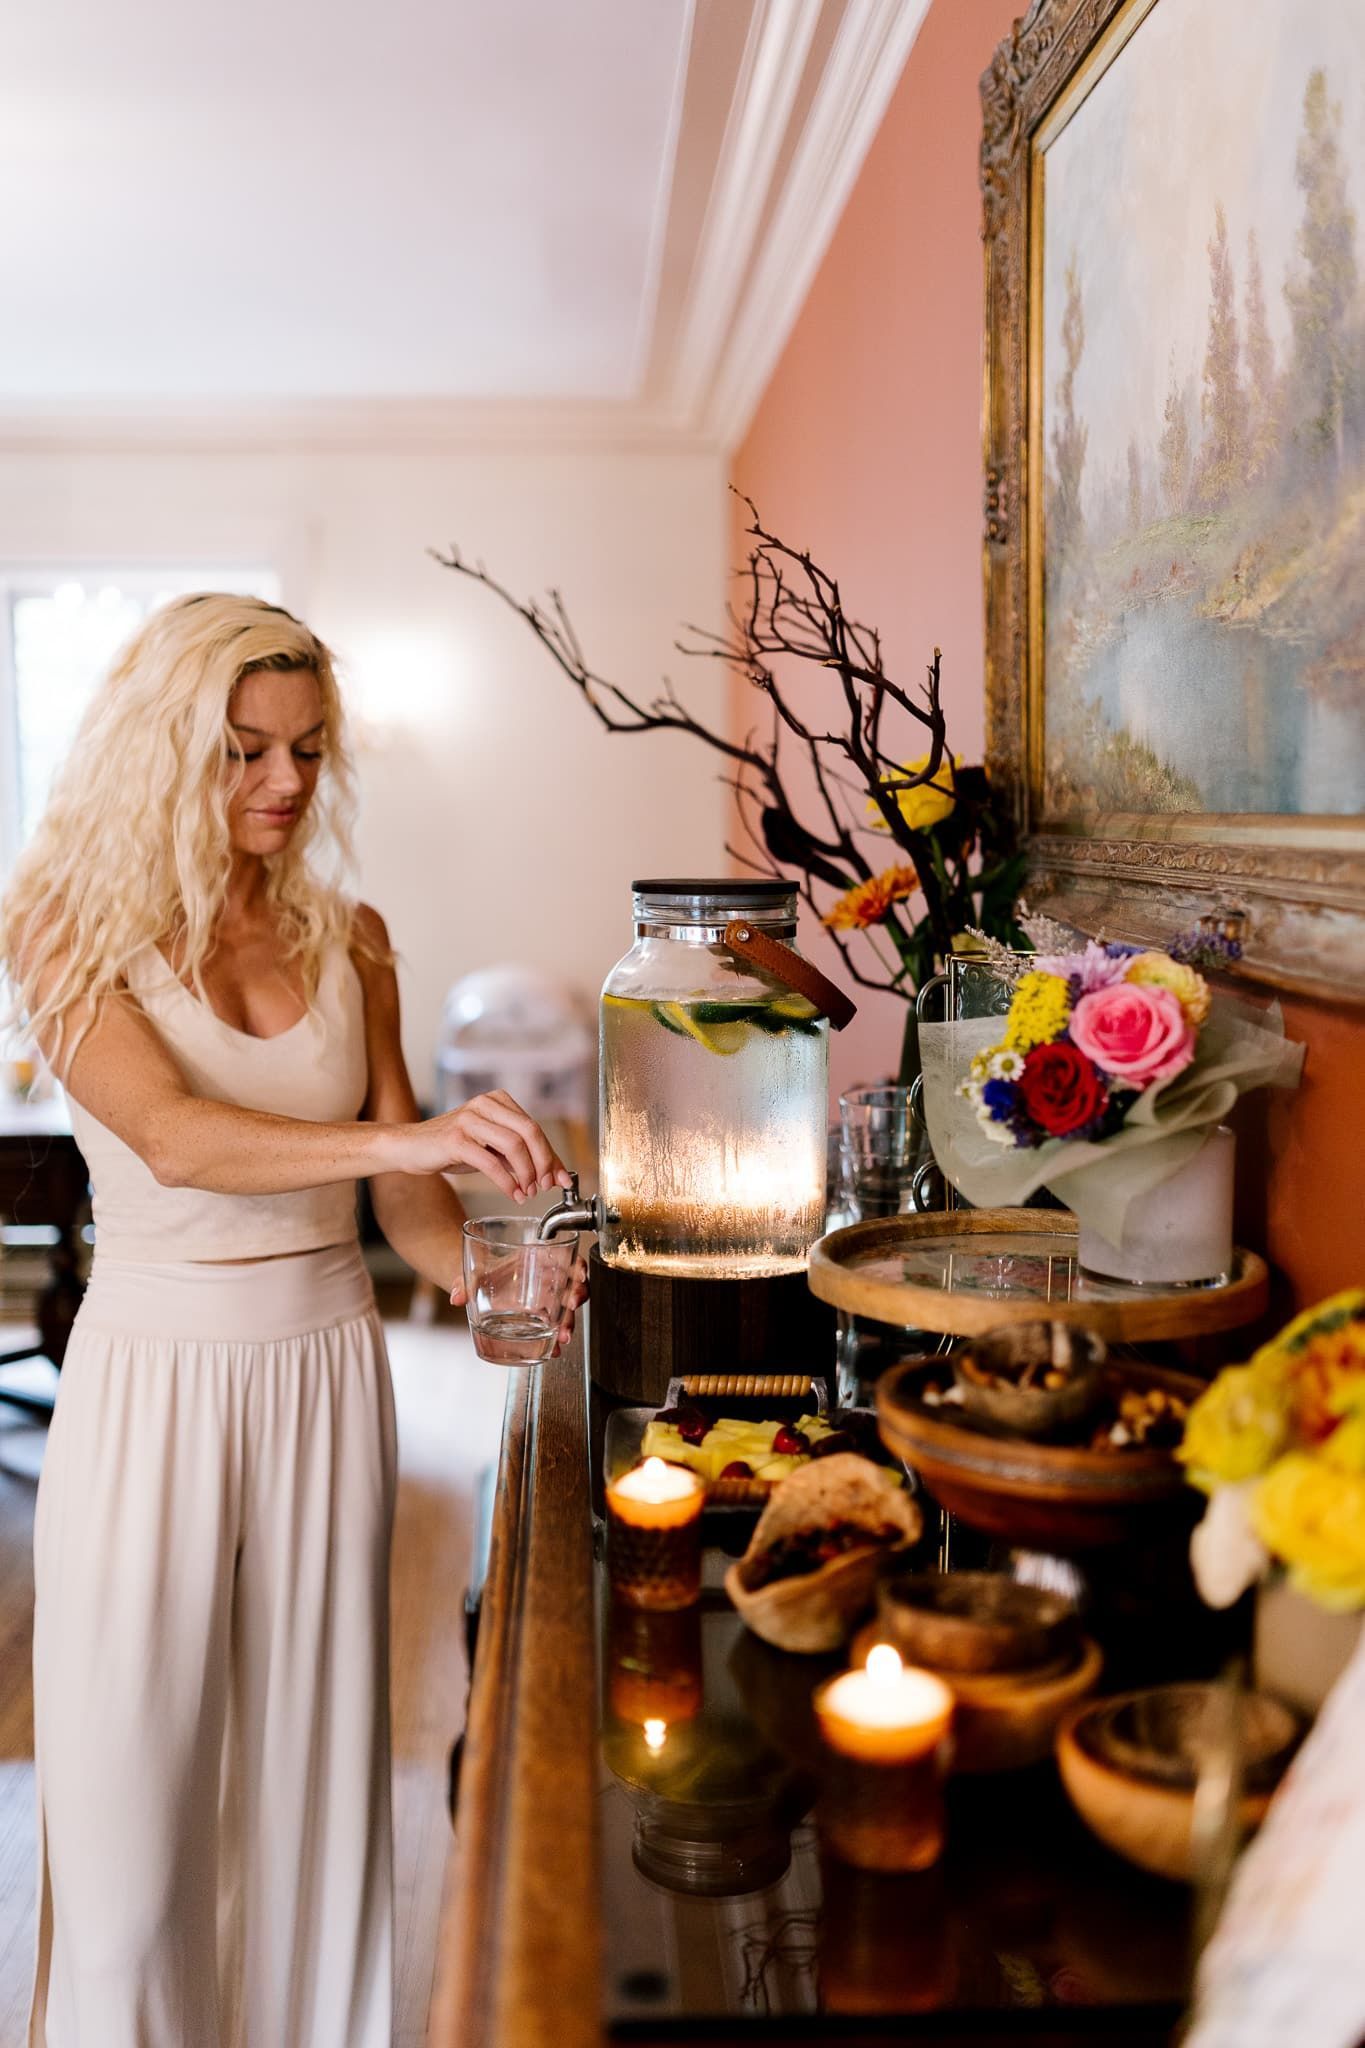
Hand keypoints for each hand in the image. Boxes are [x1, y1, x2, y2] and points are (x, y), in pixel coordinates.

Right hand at [397, 1091, 573, 1200]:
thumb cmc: (452, 1148)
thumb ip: (518, 1156)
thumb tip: (552, 1174)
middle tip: (546, 1186)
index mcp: (497, 1101)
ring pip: (514, 1145)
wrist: (410, 1147)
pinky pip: (491, 1162)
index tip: (561, 1179)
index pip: (534, 1127)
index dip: (551, 1155)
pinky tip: (513, 1193)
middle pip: (530, 1131)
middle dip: (544, 1162)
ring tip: (528, 1192)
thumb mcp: (490, 1148)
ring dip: (526, 1174)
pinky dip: (507, 1182)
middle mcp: (485, 1104)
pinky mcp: (456, 1139)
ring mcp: (469, 1119)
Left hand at [448, 1252, 588, 1353]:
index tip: (579, 1276)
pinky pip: (554, 1327)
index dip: (578, 1267)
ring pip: (567, 1310)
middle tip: (569, 1312)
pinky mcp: (540, 1319)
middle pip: (572, 1287)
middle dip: (575, 1300)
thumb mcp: (471, 1274)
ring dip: (568, 1324)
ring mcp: (545, 1300)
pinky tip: (553, 1350)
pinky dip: (556, 1340)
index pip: (565, 1259)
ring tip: (562, 1340)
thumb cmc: (480, 1273)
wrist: (474, 1286)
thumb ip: (463, 1283)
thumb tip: (456, 1295)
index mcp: (536, 1260)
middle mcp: (546, 1280)